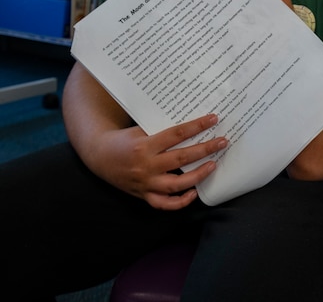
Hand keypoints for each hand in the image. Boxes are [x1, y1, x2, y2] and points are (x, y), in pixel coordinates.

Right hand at [90, 114, 227, 209]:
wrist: (99, 156)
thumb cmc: (124, 140)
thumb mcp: (140, 130)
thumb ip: (163, 131)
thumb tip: (193, 124)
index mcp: (145, 145)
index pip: (177, 134)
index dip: (197, 126)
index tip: (213, 119)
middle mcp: (146, 165)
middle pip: (181, 158)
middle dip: (205, 149)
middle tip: (222, 142)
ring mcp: (145, 183)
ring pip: (176, 184)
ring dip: (198, 176)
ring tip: (213, 166)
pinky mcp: (143, 195)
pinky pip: (164, 204)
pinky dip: (180, 202)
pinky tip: (194, 193)